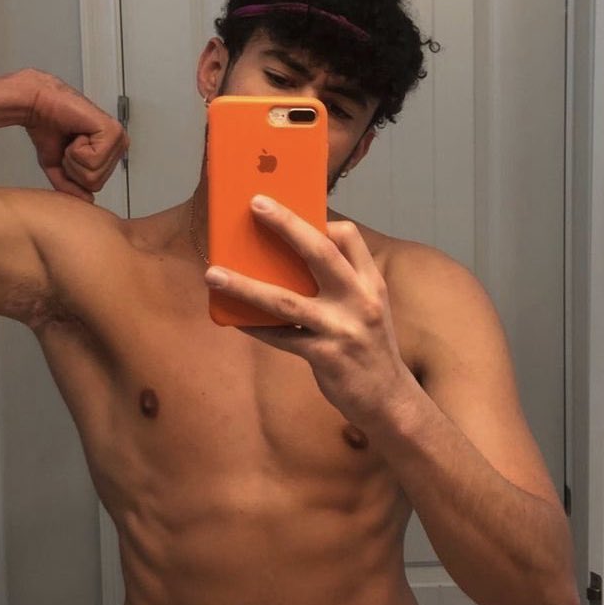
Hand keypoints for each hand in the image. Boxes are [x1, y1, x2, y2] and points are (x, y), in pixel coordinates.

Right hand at [22, 70, 127, 201]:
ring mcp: (117, 137)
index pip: (95, 186)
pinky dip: (76, 150)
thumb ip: (72, 187)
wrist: (37, 106)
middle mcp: (119, 144)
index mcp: (110, 152)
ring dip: (74, 158)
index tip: (67, 151)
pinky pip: (93, 161)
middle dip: (73, 168)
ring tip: (72, 138)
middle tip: (68, 144)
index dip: (73, 174)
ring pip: (94, 174)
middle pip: (96, 183)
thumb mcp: (59, 168)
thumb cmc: (49, 130)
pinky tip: (76, 133)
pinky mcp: (111, 131)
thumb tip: (89, 201)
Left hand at [204, 195, 417, 429]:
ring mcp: (342, 328)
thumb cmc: (369, 347)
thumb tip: (289, 261)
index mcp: (370, 282)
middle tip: (256, 204)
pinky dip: (254, 327)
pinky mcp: (325, 356)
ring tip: (214, 274)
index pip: (347, 237)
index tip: (287, 210)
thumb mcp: (368, 308)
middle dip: (286, 225)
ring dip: (245, 285)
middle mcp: (359, 299)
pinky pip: (280, 337)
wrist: (389, 400)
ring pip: (285, 300)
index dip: (319, 221)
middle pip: (319, 252)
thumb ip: (341, 282)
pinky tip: (233, 319)